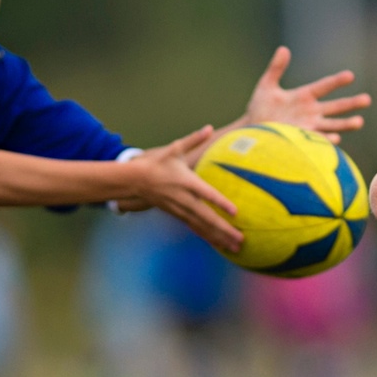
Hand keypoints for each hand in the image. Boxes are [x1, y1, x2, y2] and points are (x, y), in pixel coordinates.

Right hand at [125, 126, 242, 250]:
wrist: (136, 181)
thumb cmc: (159, 163)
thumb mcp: (175, 149)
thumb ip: (194, 140)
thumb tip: (209, 127)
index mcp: (187, 182)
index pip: (206, 194)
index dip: (220, 203)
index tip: (235, 211)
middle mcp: (184, 199)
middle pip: (207, 217)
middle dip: (224, 230)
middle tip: (240, 240)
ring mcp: (181, 210)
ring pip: (202, 227)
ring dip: (218, 238)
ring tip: (235, 248)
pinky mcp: (178, 215)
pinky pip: (195, 228)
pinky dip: (208, 237)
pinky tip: (219, 245)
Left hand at [238, 46, 370, 140]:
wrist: (253, 130)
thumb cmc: (260, 107)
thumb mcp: (267, 86)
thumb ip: (276, 68)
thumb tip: (284, 49)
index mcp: (304, 96)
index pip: (324, 86)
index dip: (337, 81)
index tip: (350, 76)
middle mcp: (311, 111)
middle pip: (335, 106)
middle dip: (351, 103)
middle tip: (367, 100)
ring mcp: (309, 126)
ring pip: (332, 125)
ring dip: (346, 124)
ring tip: (359, 122)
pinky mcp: (303, 140)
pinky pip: (318, 140)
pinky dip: (327, 139)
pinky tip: (336, 138)